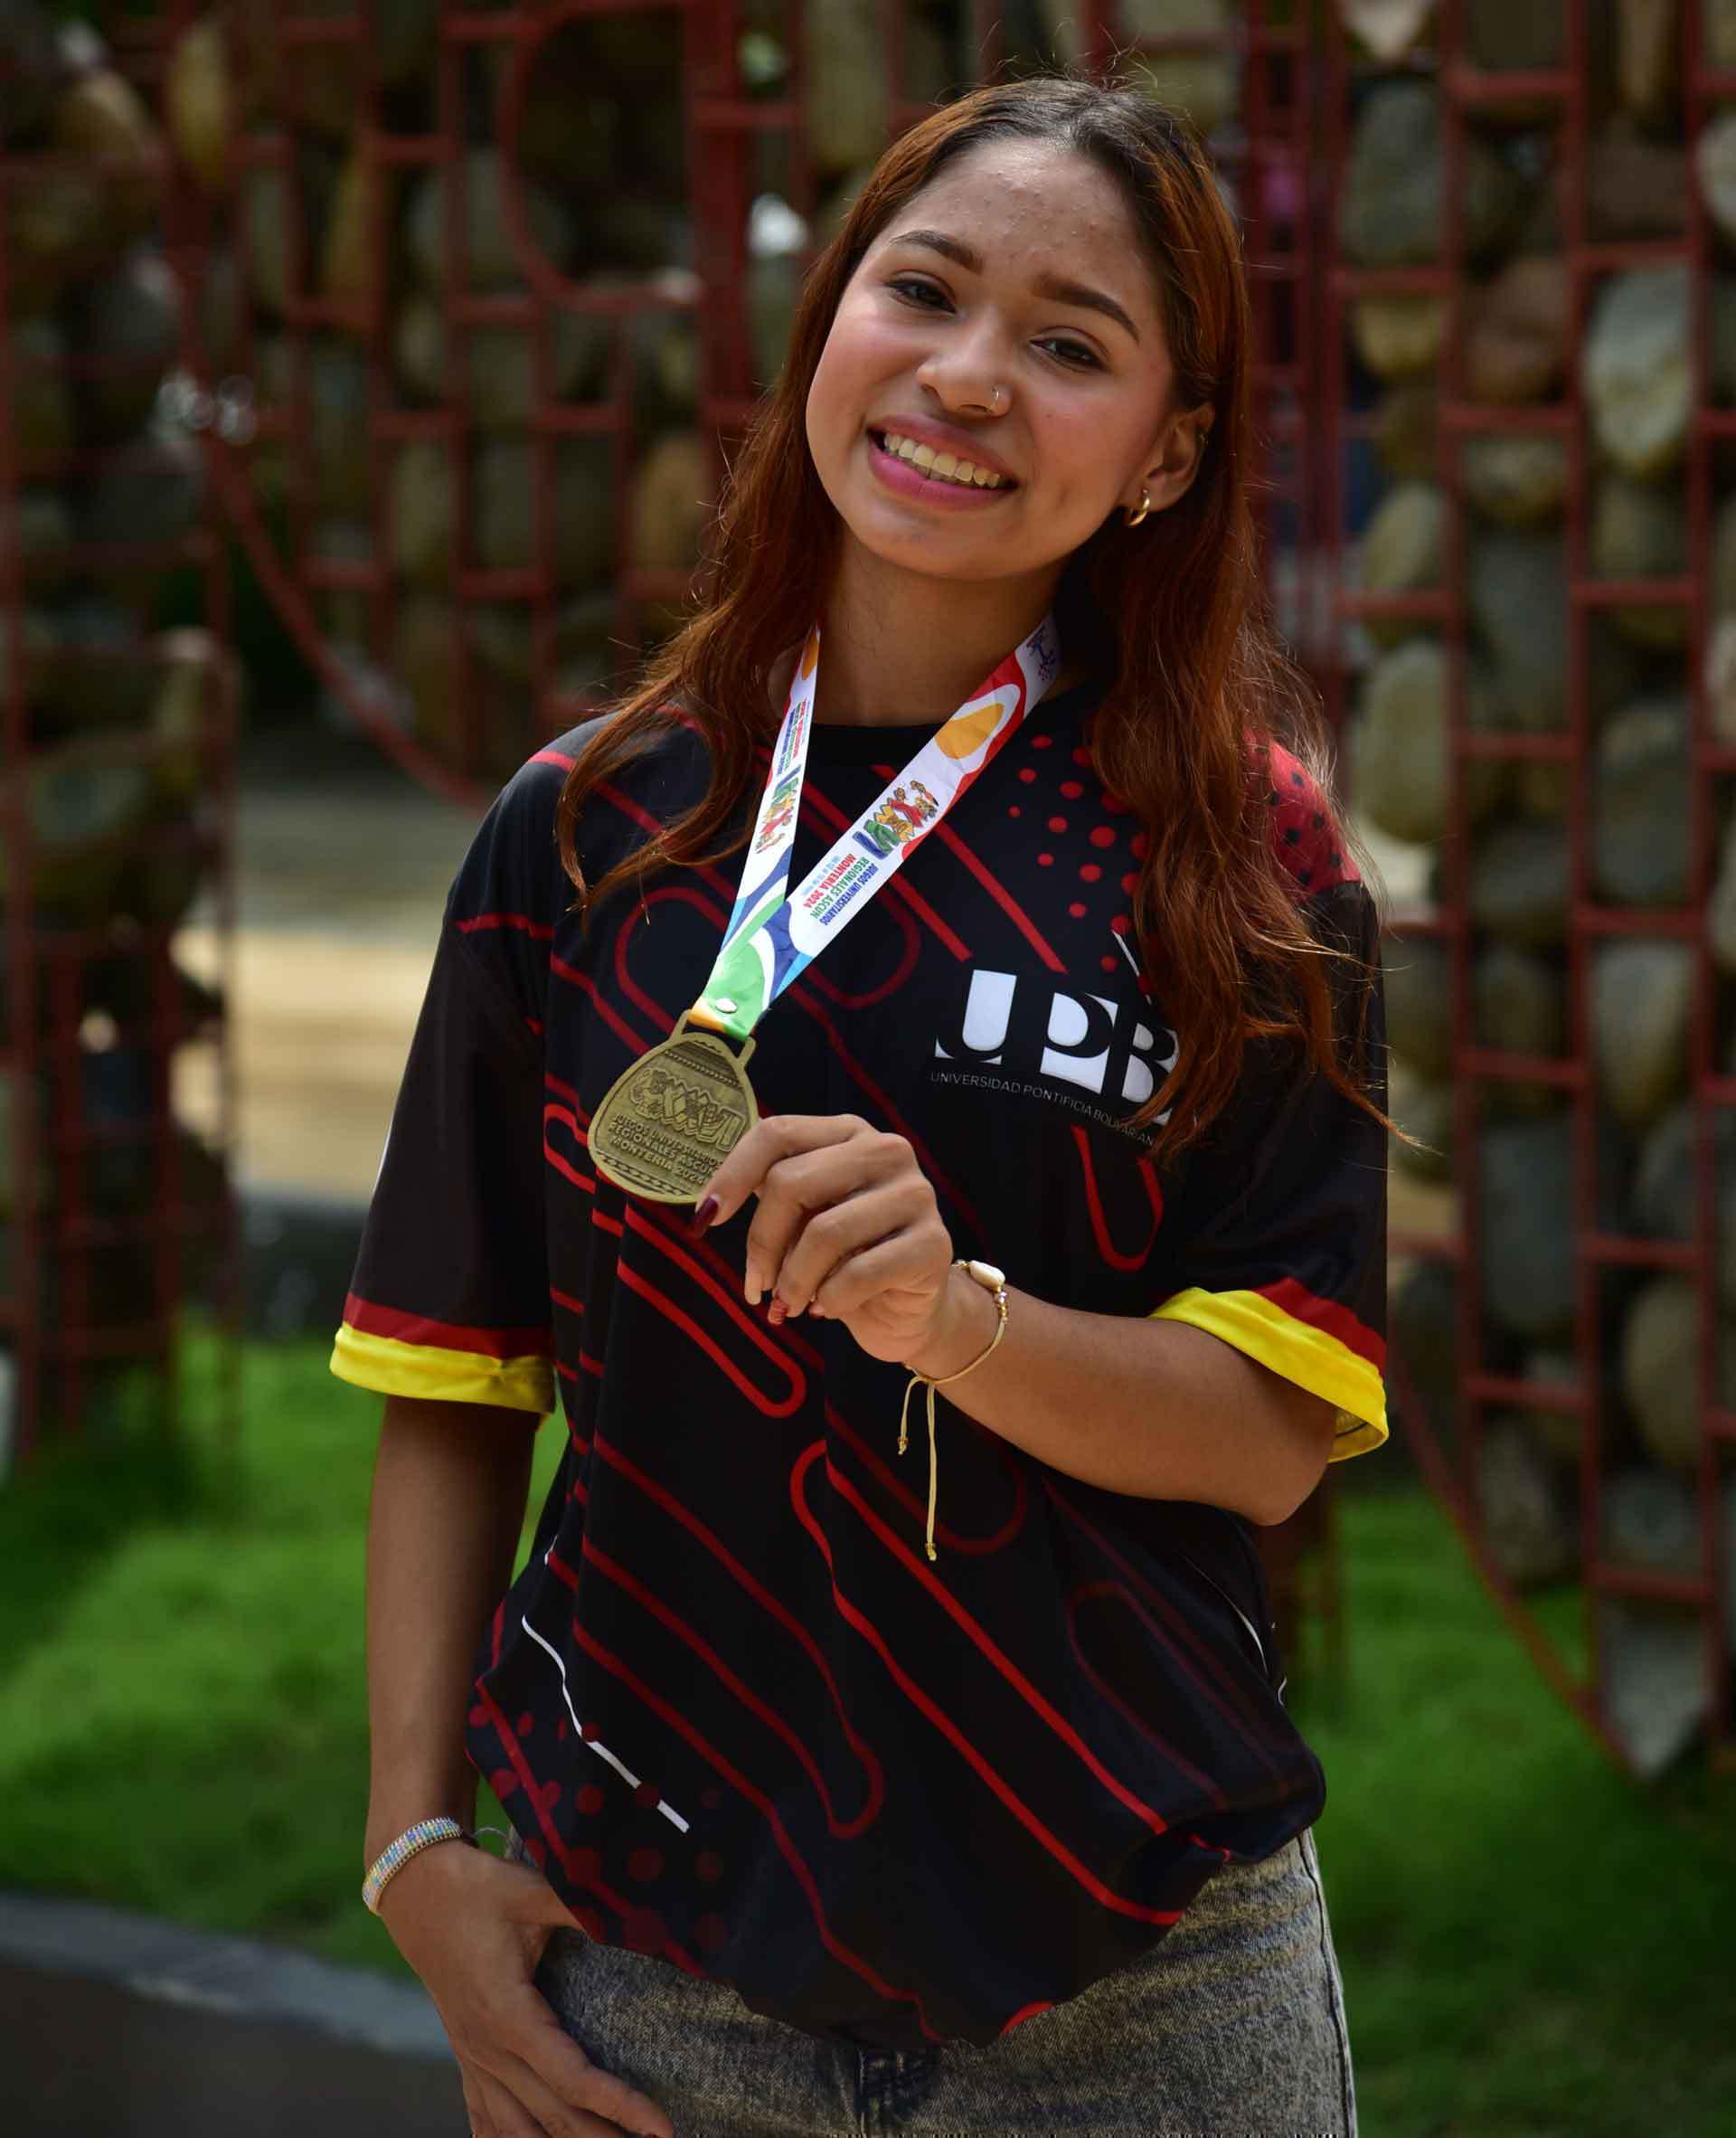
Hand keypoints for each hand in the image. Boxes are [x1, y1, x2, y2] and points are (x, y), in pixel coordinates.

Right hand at [376, 1839, 672, 2137]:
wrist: (416, 1891)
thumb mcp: (532, 1891)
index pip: (573, 2079)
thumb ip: (584, 1907)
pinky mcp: (466, 2058)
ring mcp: (473, 2060)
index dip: (621, 2105)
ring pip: (518, 2132)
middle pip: (553, 2117)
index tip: (661, 2126)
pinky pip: (485, 2120)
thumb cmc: (478, 1889)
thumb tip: (641, 1915)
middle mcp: (488, 2050)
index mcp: (508, 2015)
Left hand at [696, 1113, 954, 1366]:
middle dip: (761, 1242)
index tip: (706, 1218)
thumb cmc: (846, 1260)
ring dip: (794, 1279)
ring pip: (825, 1232)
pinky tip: (827, 1308)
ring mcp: (914, 1194)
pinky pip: (859, 1273)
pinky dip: (830, 1299)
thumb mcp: (804, 1220)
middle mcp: (885, 1151)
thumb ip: (773, 1199)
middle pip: (793, 1182)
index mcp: (848, 1133)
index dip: (733, 1173)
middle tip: (756, 1286)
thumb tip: (710, 1207)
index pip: (777, 1133)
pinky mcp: (933, 1243)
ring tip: (790, 1304)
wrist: (910, 1311)